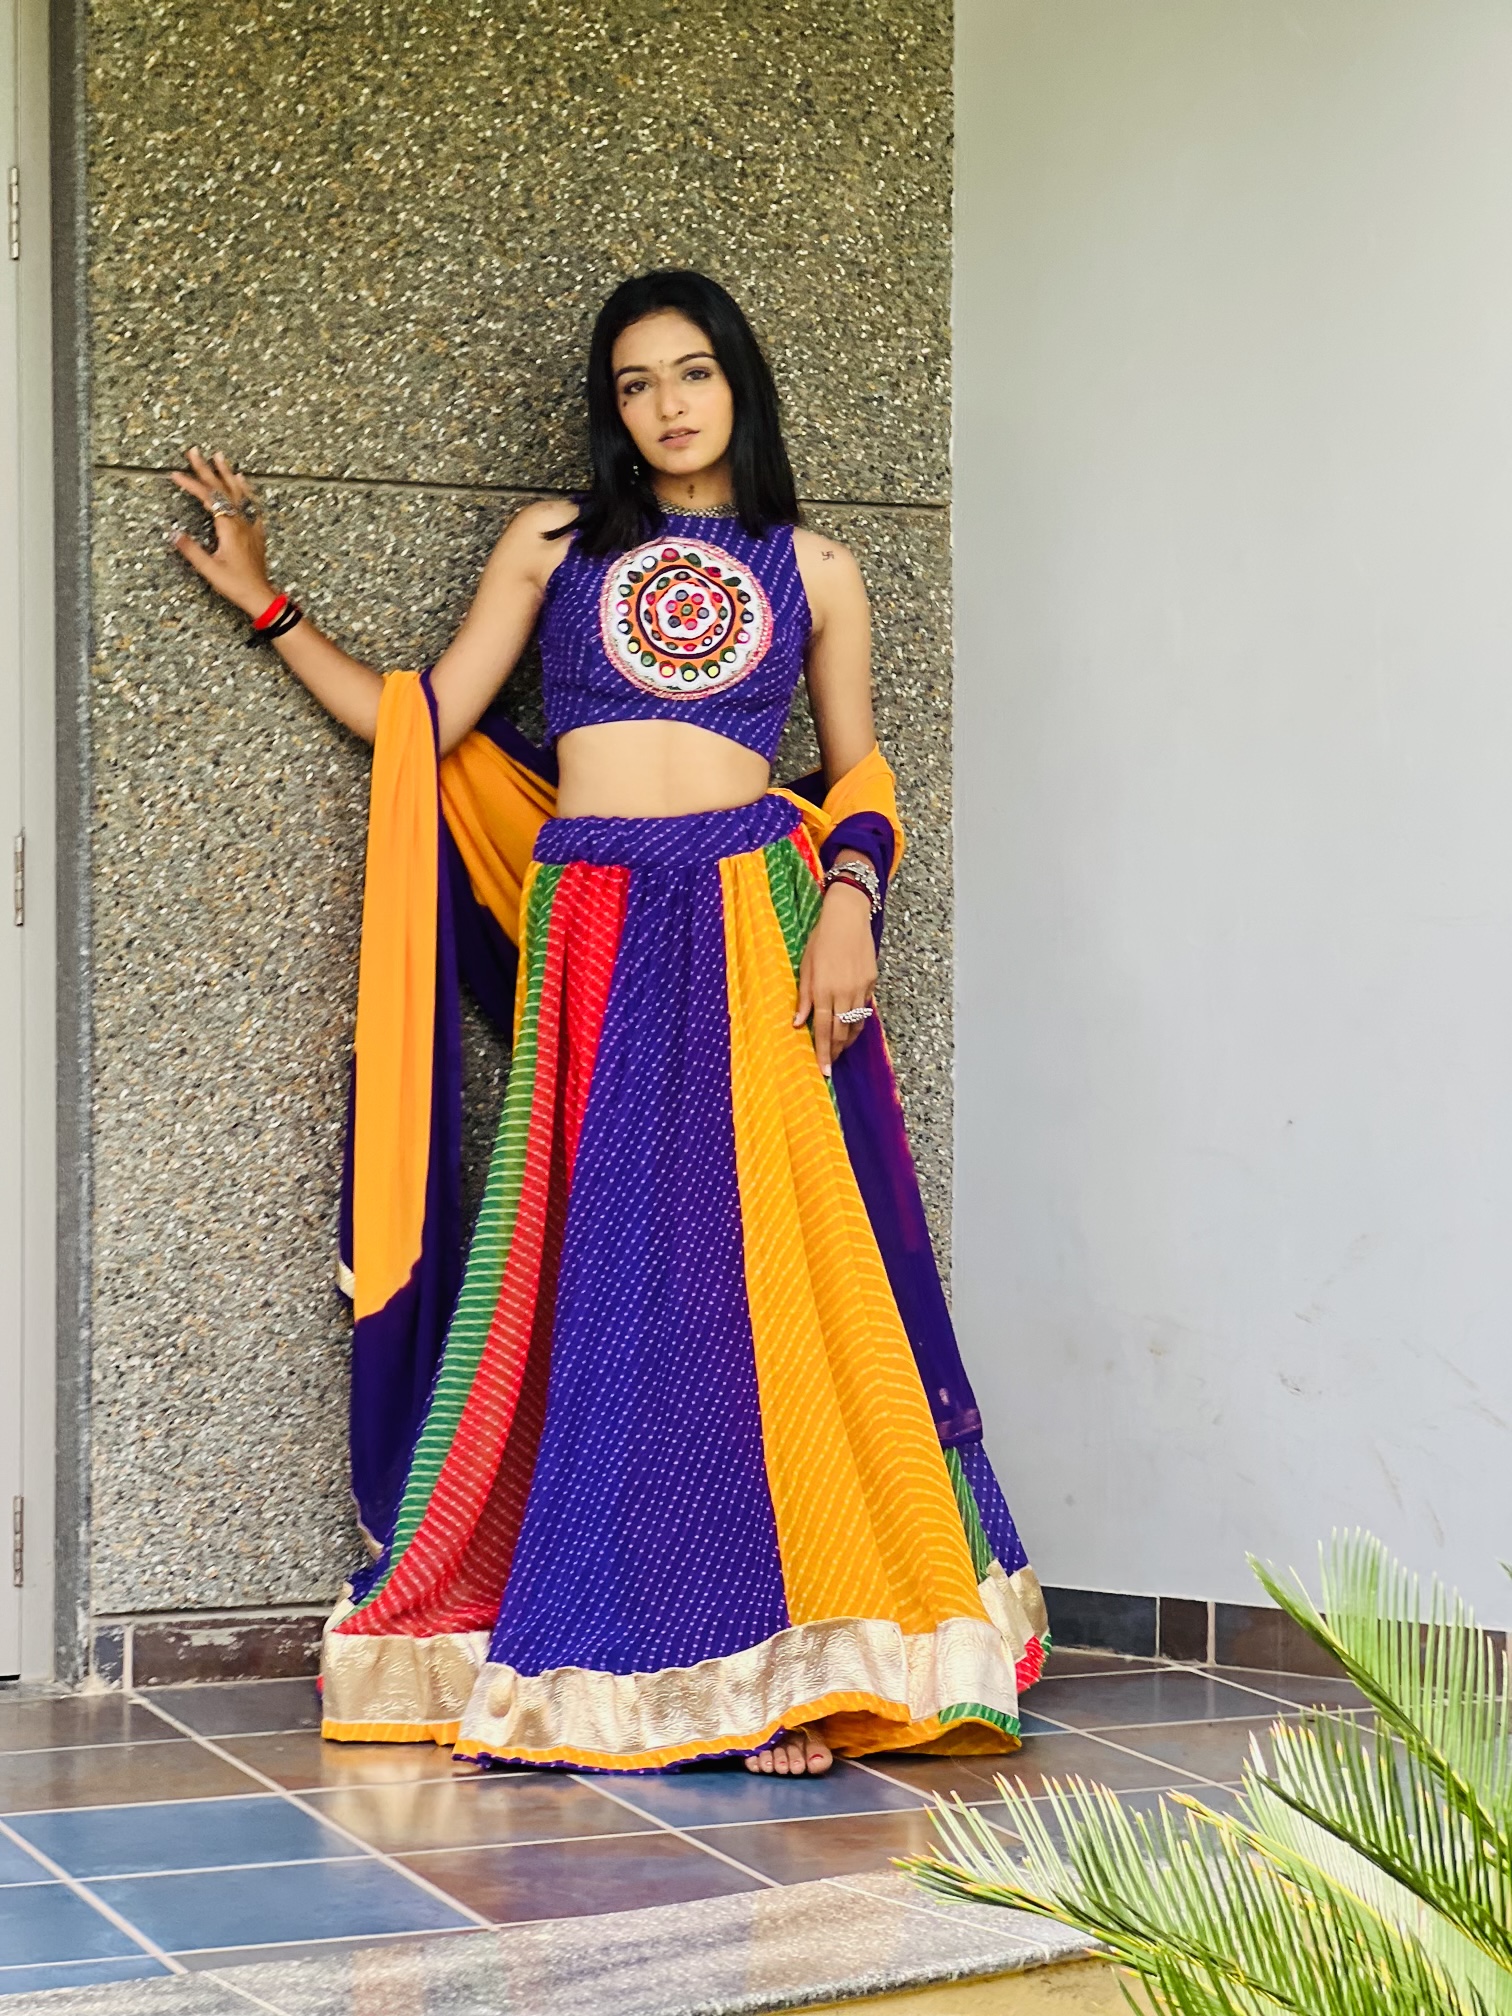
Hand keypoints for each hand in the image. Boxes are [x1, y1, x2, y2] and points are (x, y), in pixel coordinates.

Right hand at [167, 447, 274, 616]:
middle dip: (207, 469)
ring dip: (227, 473)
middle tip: (195, 451)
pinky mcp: (256, 532)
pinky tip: (243, 482)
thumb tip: (172, 533)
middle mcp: (241, 522)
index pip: (208, 498)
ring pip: (239, 493)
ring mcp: (250, 525)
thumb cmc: (236, 584)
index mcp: (229, 528)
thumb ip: (191, 550)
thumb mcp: (209, 569)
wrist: (260, 595)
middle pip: (223, 489)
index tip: (176, 474)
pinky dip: (245, 490)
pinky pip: (251, 504)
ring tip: (220, 456)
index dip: (191, 484)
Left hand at [793, 880, 877, 1077]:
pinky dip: (857, 1021)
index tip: (824, 1070)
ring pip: (856, 1023)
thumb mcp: (806, 967)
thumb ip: (804, 997)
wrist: (848, 918)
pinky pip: (864, 1008)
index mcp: (824, 990)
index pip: (824, 1030)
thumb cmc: (821, 940)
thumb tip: (798, 1023)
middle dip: (836, 1051)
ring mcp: (860, 988)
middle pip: (842, 1032)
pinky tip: (851, 1026)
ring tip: (840, 1049)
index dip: (824, 1052)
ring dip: (848, 1039)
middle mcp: (844, 993)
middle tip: (831, 1064)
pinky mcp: (872, 982)